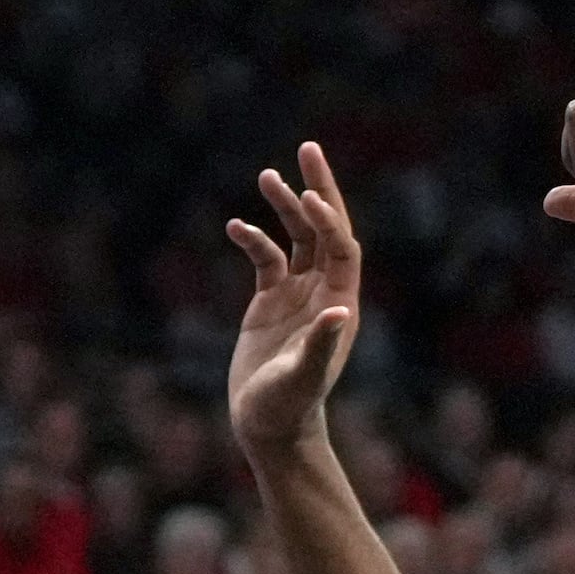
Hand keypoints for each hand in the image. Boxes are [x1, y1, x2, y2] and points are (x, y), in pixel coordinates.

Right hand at [224, 143, 362, 454]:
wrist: (269, 425)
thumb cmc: (290, 406)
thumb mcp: (304, 376)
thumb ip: (321, 343)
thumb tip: (338, 309)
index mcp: (340, 302)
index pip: (340, 247)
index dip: (327, 220)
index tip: (307, 197)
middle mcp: (323, 291)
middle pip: (325, 228)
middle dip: (318, 189)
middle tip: (308, 147)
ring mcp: (296, 293)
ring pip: (295, 237)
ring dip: (283, 206)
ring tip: (267, 175)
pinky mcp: (269, 301)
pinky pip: (265, 258)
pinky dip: (251, 239)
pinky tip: (234, 226)